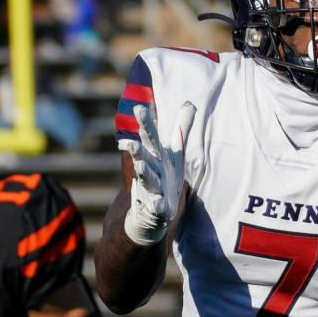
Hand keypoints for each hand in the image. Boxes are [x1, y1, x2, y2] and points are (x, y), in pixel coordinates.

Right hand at [122, 100, 193, 245]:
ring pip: (147, 180)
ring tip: (139, 166)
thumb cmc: (165, 176)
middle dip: (136, 150)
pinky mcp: (157, 208)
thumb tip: (190, 103)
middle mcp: (151, 170)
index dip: (145, 124)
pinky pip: (157, 208)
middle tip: (127, 142)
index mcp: (156, 156)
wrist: (154, 212)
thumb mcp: (176, 152)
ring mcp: (152, 190)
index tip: (138, 108)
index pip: (150, 138)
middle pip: (144, 157)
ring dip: (143, 173)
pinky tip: (157, 206)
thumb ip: (182, 128)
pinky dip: (156, 207)